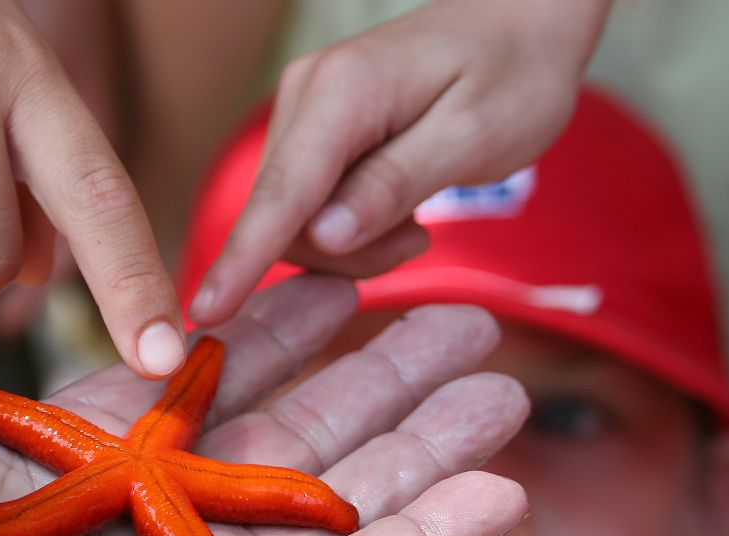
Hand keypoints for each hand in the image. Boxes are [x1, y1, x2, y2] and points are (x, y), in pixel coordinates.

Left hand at [0, 283, 530, 535]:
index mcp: (71, 459)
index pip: (201, 384)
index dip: (277, 326)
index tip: (339, 267)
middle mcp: (138, 521)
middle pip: (289, 437)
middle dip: (378, 376)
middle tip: (461, 313)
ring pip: (332, 510)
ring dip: (421, 448)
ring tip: (501, 381)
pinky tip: (496, 493)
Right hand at [189, 0, 611, 324]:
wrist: (522, 20)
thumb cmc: (516, 73)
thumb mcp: (476, 135)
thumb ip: (396, 184)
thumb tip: (326, 236)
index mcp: (344, 91)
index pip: (281, 191)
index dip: (241, 258)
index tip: (206, 314)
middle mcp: (307, 94)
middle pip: (284, 216)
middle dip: (343, 254)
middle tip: (418, 241)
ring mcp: (304, 110)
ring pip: (294, 218)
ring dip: (351, 245)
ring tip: (417, 224)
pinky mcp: (312, 130)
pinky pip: (308, 205)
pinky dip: (350, 227)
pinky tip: (398, 210)